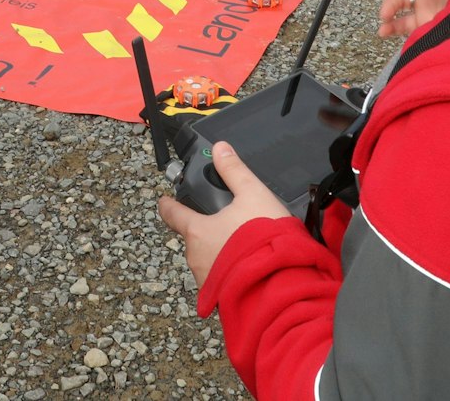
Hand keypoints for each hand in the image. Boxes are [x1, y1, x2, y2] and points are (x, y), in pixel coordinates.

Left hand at [158, 144, 288, 289]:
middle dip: (207, 229)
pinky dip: (232, 272)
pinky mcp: (222, 300)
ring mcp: (207, 282)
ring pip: (208, 259)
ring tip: (246, 245)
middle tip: (228, 221)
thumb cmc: (265, 241)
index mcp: (197, 231)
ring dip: (221, 252)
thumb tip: (220, 149)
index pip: (172, 213)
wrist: (283, 288)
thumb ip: (234, 170)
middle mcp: (196, 258)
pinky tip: (250, 265)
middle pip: (194, 237)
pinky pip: (222, 281)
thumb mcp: (253, 194)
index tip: (166, 200)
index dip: (169, 204)